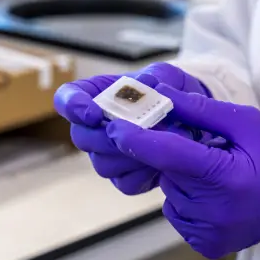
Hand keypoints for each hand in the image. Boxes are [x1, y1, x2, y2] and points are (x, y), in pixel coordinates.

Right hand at [53, 62, 210, 194]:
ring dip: (131, 155)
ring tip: (160, 143)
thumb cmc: (171, 92)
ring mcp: (107, 156)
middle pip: (81, 137)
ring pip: (103, 164)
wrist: (192, 120)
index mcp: (96, 95)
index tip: (92, 113)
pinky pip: (126, 183)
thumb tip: (149, 86)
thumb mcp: (169, 76)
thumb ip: (159, 77)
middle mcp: (94, 128)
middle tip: (135, 132)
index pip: (67, 98)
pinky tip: (164, 160)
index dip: (73, 106)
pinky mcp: (125, 178)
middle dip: (108, 137)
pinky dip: (146, 173)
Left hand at [105, 84, 259, 258]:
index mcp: (225, 178)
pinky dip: (187, 201)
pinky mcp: (206, 245)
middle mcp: (213, 211)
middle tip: (205, 149)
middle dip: (174, 157)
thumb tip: (160, 94)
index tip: (114, 126)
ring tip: (218, 175)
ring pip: (171, 194)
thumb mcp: (247, 123)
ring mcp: (209, 232)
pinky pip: (178, 214)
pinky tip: (215, 196)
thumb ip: (201, 110)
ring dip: (182, 179)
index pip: (169, 155)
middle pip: (168, 173)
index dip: (138, 139)